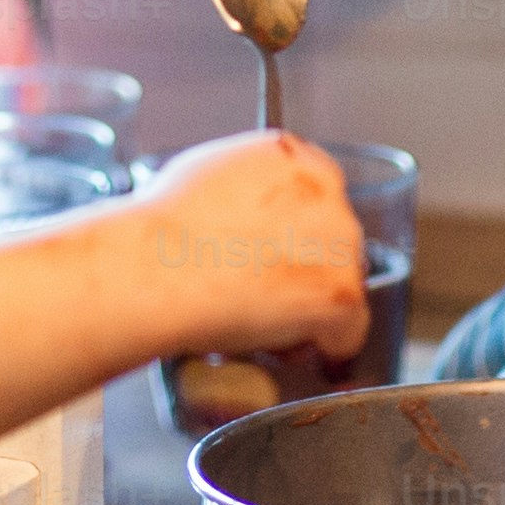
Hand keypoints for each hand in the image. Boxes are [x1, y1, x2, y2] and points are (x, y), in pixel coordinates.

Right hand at [131, 132, 367, 368]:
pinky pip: (348, 331)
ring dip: (312, 306)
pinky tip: (291, 348)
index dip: (297, 233)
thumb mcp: (212, 175)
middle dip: (305, 269)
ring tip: (263, 321)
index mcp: (293, 156)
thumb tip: (250, 213)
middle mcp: (326, 190)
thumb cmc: (164, 229)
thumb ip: (250, 188)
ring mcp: (339, 241)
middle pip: (335, 239)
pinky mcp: (341, 293)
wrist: (156, 265)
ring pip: (344, 283)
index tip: (281, 255)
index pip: (319, 194)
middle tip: (264, 293)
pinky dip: (325, 347)